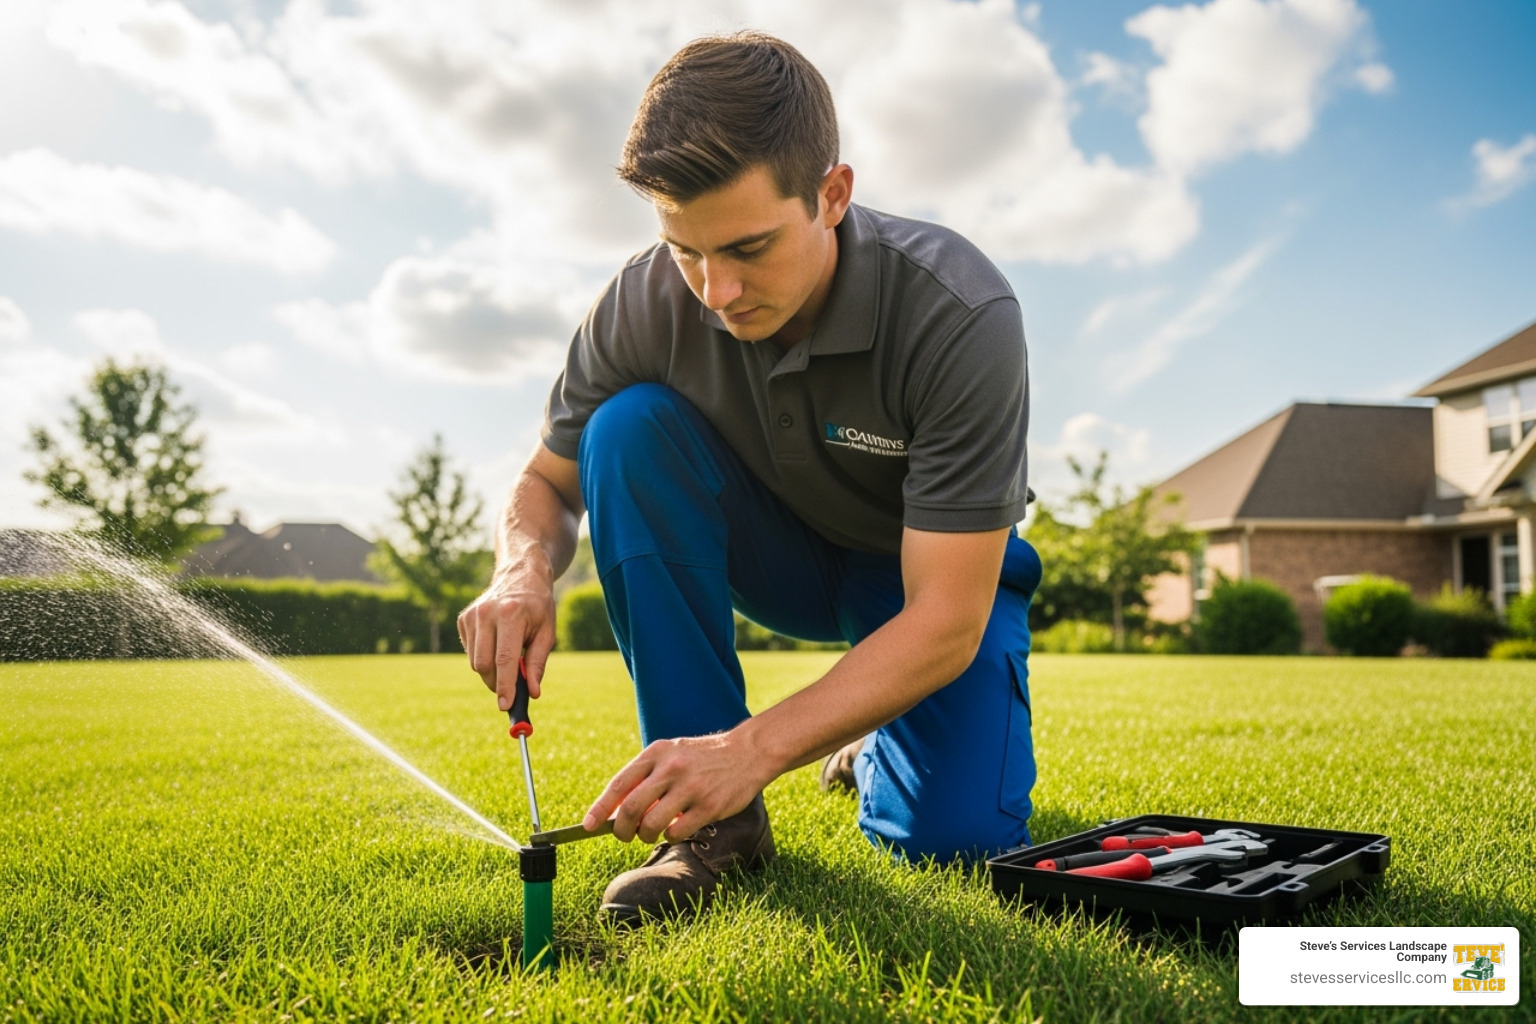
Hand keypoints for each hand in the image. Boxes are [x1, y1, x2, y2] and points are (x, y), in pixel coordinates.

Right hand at [456, 572, 556, 708]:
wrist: (520, 574)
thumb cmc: (538, 607)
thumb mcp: (547, 632)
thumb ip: (537, 663)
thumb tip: (533, 693)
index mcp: (511, 615)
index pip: (504, 660)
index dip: (505, 686)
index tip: (506, 706)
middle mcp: (487, 613)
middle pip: (485, 665)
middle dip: (497, 683)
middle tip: (512, 688)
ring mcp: (472, 615)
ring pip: (475, 662)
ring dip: (491, 670)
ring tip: (509, 656)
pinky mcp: (463, 618)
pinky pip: (471, 652)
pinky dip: (484, 656)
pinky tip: (497, 641)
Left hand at [583, 732, 775, 843]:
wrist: (747, 752)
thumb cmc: (702, 758)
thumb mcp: (672, 754)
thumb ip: (647, 778)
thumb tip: (617, 812)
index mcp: (657, 753)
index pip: (620, 784)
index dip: (600, 808)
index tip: (587, 826)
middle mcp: (671, 768)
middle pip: (631, 808)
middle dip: (621, 830)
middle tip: (623, 836)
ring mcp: (690, 787)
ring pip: (651, 824)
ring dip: (645, 835)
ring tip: (651, 833)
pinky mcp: (709, 805)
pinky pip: (676, 832)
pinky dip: (670, 836)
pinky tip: (678, 827)